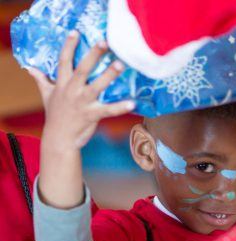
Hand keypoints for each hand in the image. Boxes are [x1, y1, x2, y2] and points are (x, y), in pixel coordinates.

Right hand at [29, 30, 134, 151]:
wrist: (59, 139)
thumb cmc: (56, 116)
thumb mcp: (46, 96)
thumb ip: (42, 80)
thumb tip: (31, 68)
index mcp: (61, 84)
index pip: (63, 61)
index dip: (69, 46)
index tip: (76, 32)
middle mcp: (71, 91)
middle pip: (82, 69)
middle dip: (93, 55)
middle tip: (105, 42)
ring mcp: (82, 103)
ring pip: (96, 86)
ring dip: (108, 75)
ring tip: (120, 64)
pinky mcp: (91, 115)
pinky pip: (108, 110)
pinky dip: (120, 107)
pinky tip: (132, 103)